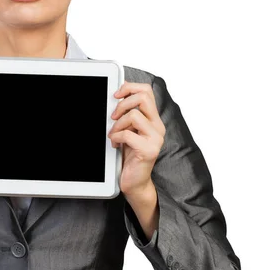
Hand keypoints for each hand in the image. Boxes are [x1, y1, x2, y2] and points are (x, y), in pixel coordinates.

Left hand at [108, 81, 164, 196]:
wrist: (135, 181)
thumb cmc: (130, 156)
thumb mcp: (128, 130)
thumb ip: (127, 116)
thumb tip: (115, 97)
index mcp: (153, 119)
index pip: (147, 91)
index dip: (129, 88)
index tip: (116, 94)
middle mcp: (158, 126)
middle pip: (143, 98)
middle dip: (122, 104)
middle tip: (113, 116)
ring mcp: (155, 138)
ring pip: (134, 115)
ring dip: (117, 124)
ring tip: (113, 134)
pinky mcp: (148, 150)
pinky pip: (128, 134)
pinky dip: (116, 137)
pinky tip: (114, 144)